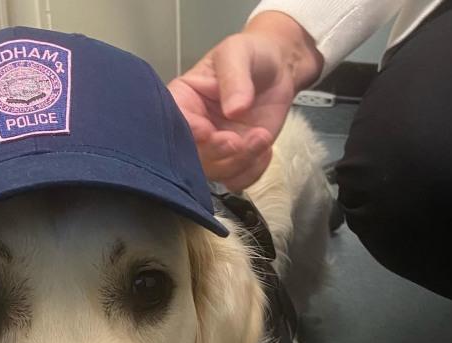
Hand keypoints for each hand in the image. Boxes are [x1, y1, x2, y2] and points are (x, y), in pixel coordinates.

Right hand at [169, 12, 322, 190]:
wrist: (278, 70)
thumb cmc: (251, 55)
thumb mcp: (238, 53)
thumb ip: (234, 78)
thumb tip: (234, 109)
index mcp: (182, 102)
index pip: (173, 124)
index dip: (187, 133)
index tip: (207, 131)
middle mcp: (193, 131)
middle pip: (192, 157)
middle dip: (215, 154)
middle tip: (237, 141)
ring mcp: (214, 149)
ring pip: (216, 172)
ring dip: (240, 162)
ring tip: (261, 137)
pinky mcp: (235, 160)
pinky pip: (237, 180)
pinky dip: (253, 171)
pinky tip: (264, 146)